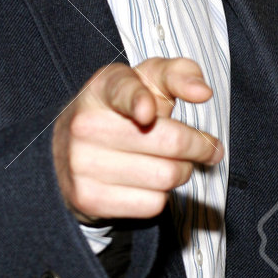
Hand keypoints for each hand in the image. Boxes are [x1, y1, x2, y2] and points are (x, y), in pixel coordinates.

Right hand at [52, 58, 222, 221]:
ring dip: (182, 172)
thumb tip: (202, 93)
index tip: (147, 113)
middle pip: (170, 142)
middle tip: (209, 148)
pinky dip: (162, 195)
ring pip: (166, 176)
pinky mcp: (88, 198)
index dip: (136, 101)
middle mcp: (86, 125)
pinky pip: (152, 203)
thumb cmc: (123, 111)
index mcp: (102, 88)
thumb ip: (179, 74)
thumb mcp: (148, 83)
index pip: (122, 91)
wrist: (69, 152)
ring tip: (173, 163)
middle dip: (200, 147)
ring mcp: (82, 164)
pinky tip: (149, 183)